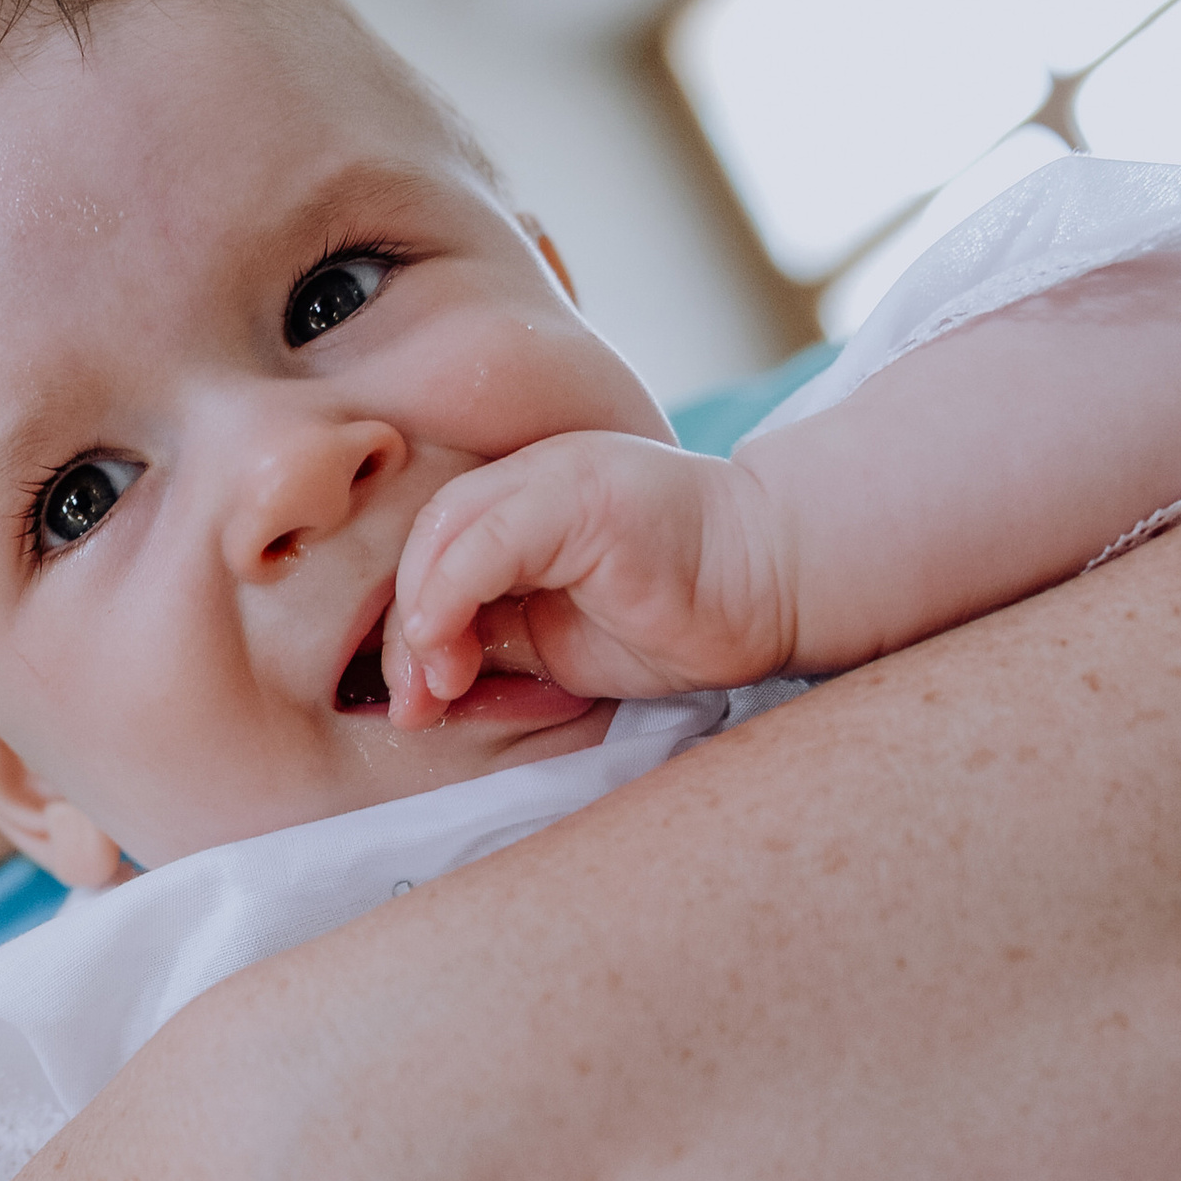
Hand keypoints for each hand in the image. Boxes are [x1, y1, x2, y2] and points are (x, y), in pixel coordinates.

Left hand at [387, 430, 792, 718]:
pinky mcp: (579, 494)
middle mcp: (528, 479)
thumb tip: (422, 688)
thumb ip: (495, 643)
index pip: (430, 557)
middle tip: (413, 705)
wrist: (774, 584)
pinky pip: (487, 540)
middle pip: (426, 545)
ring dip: (423, 622)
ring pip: (445, 534)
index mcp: (518, 507)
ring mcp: (552, 475)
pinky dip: (450, 595)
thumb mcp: (559, 643)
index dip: (407, 627)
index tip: (412, 702)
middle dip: (405, 634)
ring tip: (434, 689)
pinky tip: (446, 646)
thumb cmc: (677, 619)